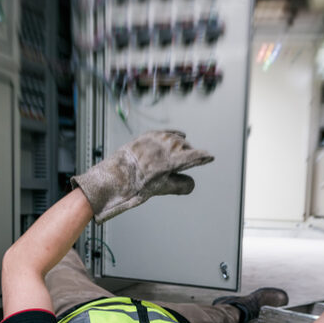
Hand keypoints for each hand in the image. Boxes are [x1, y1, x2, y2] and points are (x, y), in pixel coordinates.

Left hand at [70, 130, 213, 223]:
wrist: (112, 178)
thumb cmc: (135, 186)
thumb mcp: (161, 189)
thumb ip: (179, 185)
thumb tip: (190, 184)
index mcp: (171, 161)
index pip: (194, 156)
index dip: (203, 158)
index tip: (210, 157)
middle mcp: (164, 147)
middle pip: (185, 147)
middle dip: (191, 154)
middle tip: (194, 162)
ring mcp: (154, 140)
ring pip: (175, 139)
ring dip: (181, 145)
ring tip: (184, 153)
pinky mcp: (146, 137)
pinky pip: (164, 133)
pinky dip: (172, 135)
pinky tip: (178, 135)